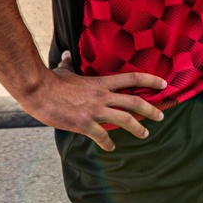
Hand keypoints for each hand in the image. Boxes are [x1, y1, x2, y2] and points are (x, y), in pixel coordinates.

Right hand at [21, 54, 166, 150]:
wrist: (37, 91)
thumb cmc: (50, 81)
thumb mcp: (64, 70)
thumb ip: (70, 64)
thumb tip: (68, 54)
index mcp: (101, 83)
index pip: (132, 79)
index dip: (150, 81)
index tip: (164, 84)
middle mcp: (102, 96)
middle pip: (134, 102)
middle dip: (151, 110)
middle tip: (161, 116)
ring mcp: (94, 111)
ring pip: (125, 120)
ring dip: (138, 128)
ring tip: (145, 134)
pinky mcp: (84, 124)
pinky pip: (102, 136)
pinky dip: (108, 143)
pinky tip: (110, 147)